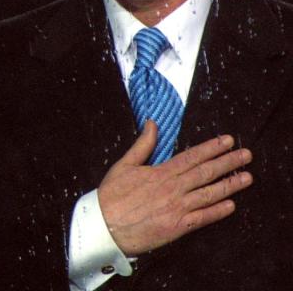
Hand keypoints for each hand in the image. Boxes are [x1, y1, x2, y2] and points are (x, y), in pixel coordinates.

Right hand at [98, 121, 252, 255]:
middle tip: (246, 155)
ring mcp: (176, 208)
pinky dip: (217, 211)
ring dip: (230, 185)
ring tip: (247, 177)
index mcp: (160, 172)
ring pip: (208, 194)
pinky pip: (202, 218)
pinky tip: (231, 205)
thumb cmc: (112, 196)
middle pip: (205, 173)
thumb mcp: (124, 164)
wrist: (104, 225)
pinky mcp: (177, 227)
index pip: (191, 156)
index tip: (227, 140)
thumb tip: (152, 124)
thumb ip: (142, 145)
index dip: (211, 148)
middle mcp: (172, 189)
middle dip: (228, 162)